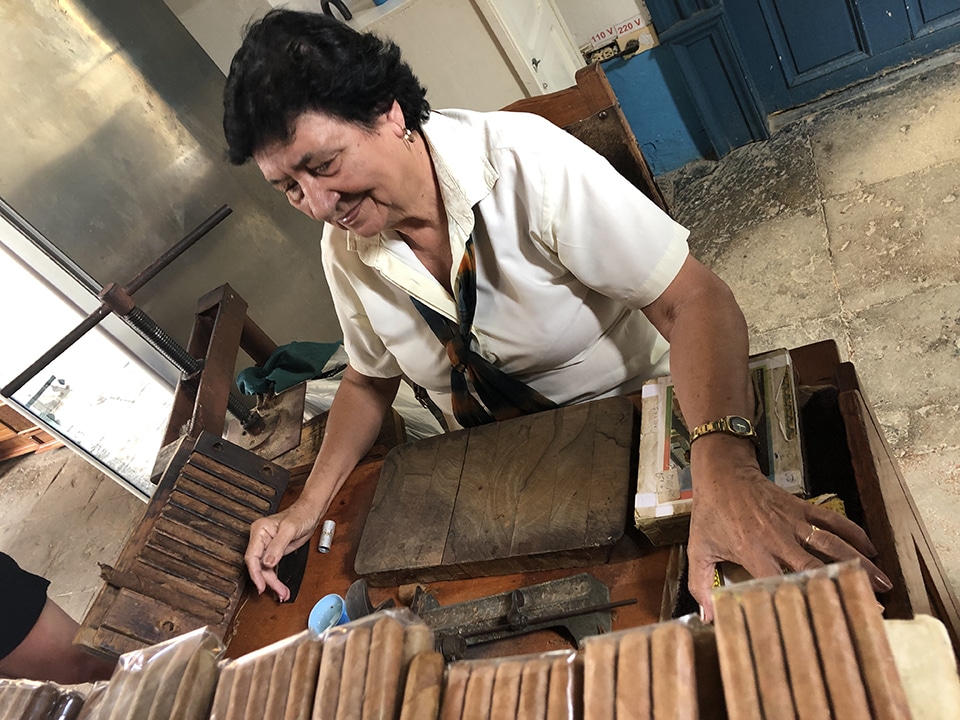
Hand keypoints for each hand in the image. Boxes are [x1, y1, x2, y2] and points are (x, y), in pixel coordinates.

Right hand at [245, 501, 321, 601]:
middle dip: (267, 580)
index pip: (251, 556)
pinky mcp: (274, 552)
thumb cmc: (301, 514)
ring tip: (282, 592)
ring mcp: (267, 546)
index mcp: (259, 530)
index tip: (261, 585)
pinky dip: (276, 579)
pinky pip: (271, 568)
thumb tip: (267, 562)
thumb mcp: (290, 529)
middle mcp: (260, 539)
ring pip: (265, 569)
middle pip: (258, 565)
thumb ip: (278, 545)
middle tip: (278, 591)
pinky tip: (280, 587)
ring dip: (273, 582)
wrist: (311, 513)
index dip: (255, 573)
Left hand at [685, 435, 892, 621]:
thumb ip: (699, 583)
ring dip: (858, 561)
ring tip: (882, 582)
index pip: (779, 580)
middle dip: (842, 585)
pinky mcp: (801, 507)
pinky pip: (832, 520)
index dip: (799, 600)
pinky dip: (853, 532)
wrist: (722, 474)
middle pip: (816, 565)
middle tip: (871, 607)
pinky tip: (870, 549)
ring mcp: (792, 521)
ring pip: (831, 543)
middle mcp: (777, 537)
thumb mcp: (699, 548)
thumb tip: (706, 617)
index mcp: (753, 550)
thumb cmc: (711, 512)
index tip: (820, 618)